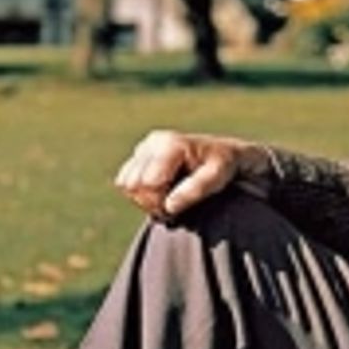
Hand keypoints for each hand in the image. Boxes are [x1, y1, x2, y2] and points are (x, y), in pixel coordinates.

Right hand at [113, 129, 274, 219]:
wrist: (224, 154)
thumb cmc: (223, 165)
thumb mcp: (218, 177)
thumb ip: (194, 190)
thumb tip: (169, 206)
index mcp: (170, 144)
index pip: (147, 183)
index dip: (159, 201)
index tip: (176, 207)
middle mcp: (153, 142)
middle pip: (132, 184)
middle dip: (150, 200)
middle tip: (172, 206)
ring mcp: (144, 147)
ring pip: (125, 183)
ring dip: (144, 197)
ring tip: (168, 198)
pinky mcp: (139, 156)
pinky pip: (124, 182)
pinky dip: (139, 192)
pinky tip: (160, 192)